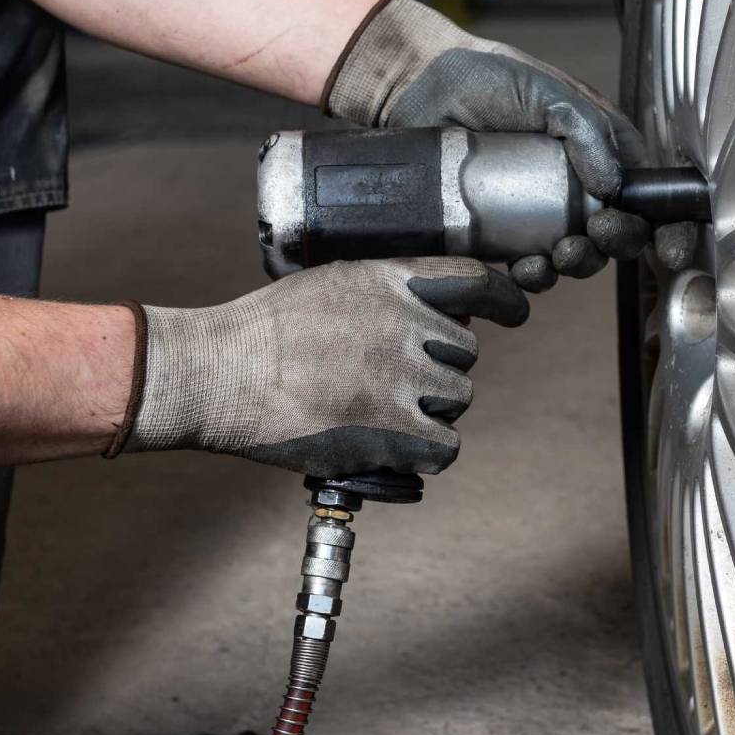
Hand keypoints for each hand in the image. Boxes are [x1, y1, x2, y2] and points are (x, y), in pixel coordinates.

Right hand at [127, 257, 528, 474]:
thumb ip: (380, 297)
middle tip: (395, 386)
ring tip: (379, 415)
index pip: (473, 281)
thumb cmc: (261, 334)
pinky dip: (428, 454)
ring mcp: (401, 377)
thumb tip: (424, 319)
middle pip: (464, 354)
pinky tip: (400, 450)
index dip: (504, 298)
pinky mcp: (391, 428)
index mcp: (389, 282)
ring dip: (429, 412)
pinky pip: (446, 447)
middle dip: (438, 370)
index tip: (514, 312)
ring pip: (456, 400)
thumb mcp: (327, 287)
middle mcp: (405, 324)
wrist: (219, 373)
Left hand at [323, 0, 652, 289]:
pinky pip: (530, 268)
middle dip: (615, 243)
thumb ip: (587, 129)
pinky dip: (535, 276)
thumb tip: (612, 185)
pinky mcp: (502, 234)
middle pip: (618, 231)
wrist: (419, 91)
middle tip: (596, 233)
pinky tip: (525, 268)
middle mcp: (576, 183)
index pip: (646, 191)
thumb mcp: (547, 92)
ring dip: (577, 264)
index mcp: (599, 148)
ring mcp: (540, 212)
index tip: (668, 250)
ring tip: (558, 255)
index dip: (666, 226)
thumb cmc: (486, 78)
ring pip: (577, 256)